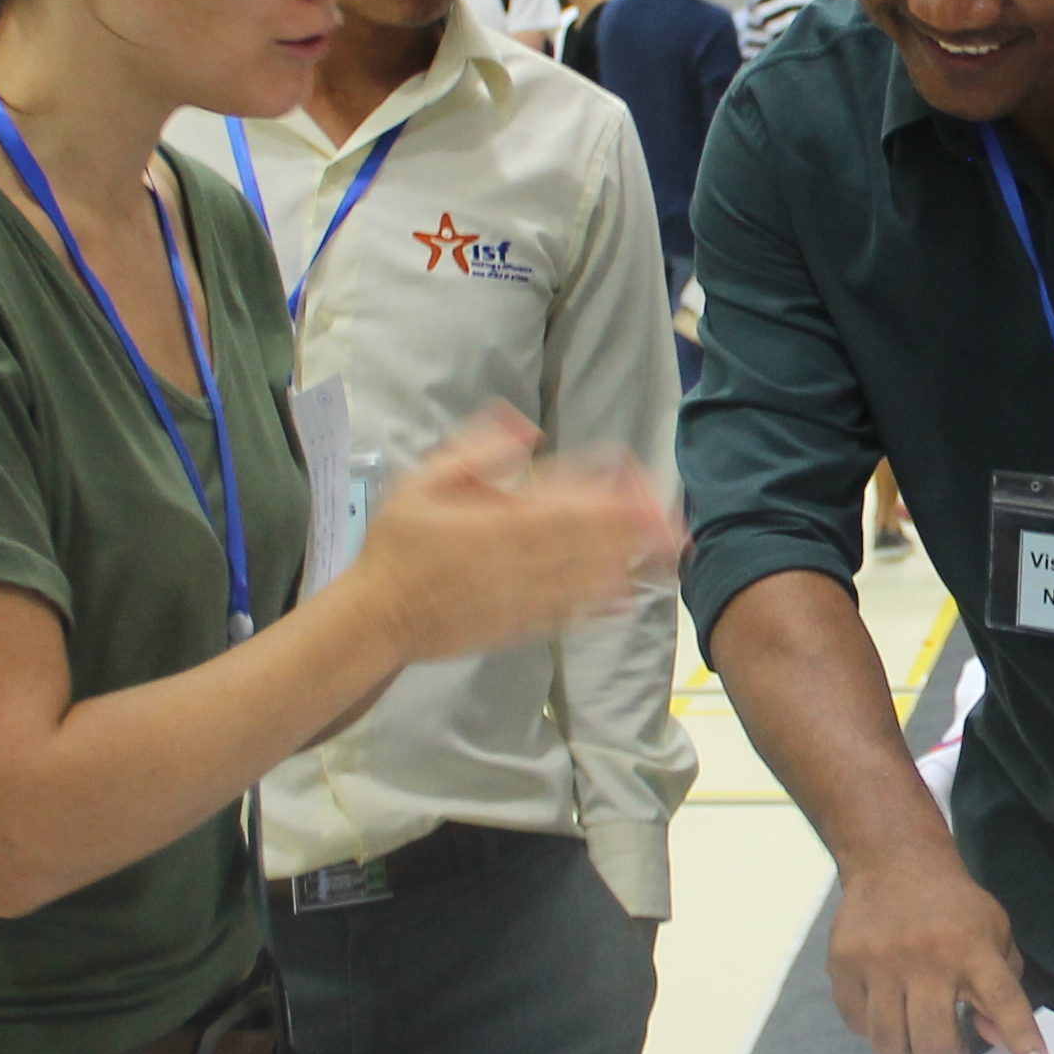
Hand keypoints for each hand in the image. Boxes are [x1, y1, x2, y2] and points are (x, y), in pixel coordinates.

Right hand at [353, 404, 679, 666]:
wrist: (377, 617)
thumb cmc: (397, 544)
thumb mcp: (423, 482)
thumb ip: (475, 452)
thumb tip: (525, 427)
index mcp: (498, 522)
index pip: (567, 507)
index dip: (610, 500)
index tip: (643, 491)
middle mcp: (518, 562)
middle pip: (588, 544)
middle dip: (635, 533)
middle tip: (676, 524)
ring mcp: (521, 598)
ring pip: (585, 580)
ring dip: (628, 566)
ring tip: (666, 556)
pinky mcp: (517, 626)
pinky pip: (566, 614)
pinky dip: (598, 606)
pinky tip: (626, 597)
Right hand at [830, 846, 1047, 1053]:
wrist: (894, 861)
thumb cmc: (952, 908)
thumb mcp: (994, 934)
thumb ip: (1002, 988)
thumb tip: (995, 1039)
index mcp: (973, 946)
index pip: (1004, 1001)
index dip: (1022, 1042)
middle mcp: (926, 954)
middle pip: (934, 1041)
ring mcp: (879, 960)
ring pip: (890, 1042)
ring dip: (907, 1048)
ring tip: (914, 1027)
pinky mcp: (843, 963)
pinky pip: (857, 1025)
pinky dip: (874, 1027)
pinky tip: (886, 1005)